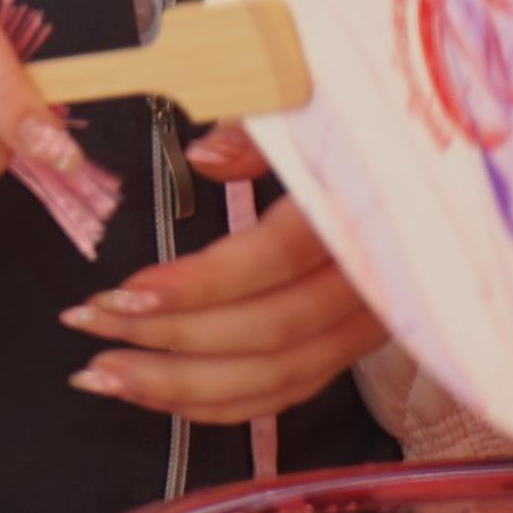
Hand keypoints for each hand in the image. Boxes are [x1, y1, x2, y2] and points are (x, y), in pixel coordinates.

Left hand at [63, 124, 388, 419]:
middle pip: (268, 333)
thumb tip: (203, 156)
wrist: (422, 174)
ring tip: (104, 374)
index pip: (274, 261)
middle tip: (90, 330)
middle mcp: (370, 283)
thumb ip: (258, 133)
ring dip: (181, 386)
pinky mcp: (350, 347)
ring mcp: (364, 324)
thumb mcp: (307, 108)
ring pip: (274, 376)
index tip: (124, 292)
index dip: (197, 285)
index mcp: (358, 215)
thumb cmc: (351, 134)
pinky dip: (220, 404)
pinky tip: (157, 396)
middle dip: (169, 340)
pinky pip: (284, 393)